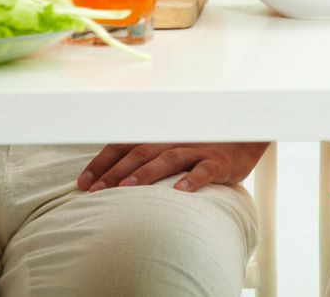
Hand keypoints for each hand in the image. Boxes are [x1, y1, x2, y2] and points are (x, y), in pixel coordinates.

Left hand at [77, 141, 268, 193]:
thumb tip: (111, 178)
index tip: (83, 182)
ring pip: (167, 159)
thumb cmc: (203, 147)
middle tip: (95, 192)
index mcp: (160, 136)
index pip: (125, 145)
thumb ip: (147, 157)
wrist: (247, 137)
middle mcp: (175, 140)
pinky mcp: (219, 162)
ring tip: (127, 188)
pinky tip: (179, 192)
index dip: (102, 161)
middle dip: (115, 172)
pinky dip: (192, 180)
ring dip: (145, 173)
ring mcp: (197, 150)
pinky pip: (204, 170)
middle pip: (140, 152)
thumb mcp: (173, 146)